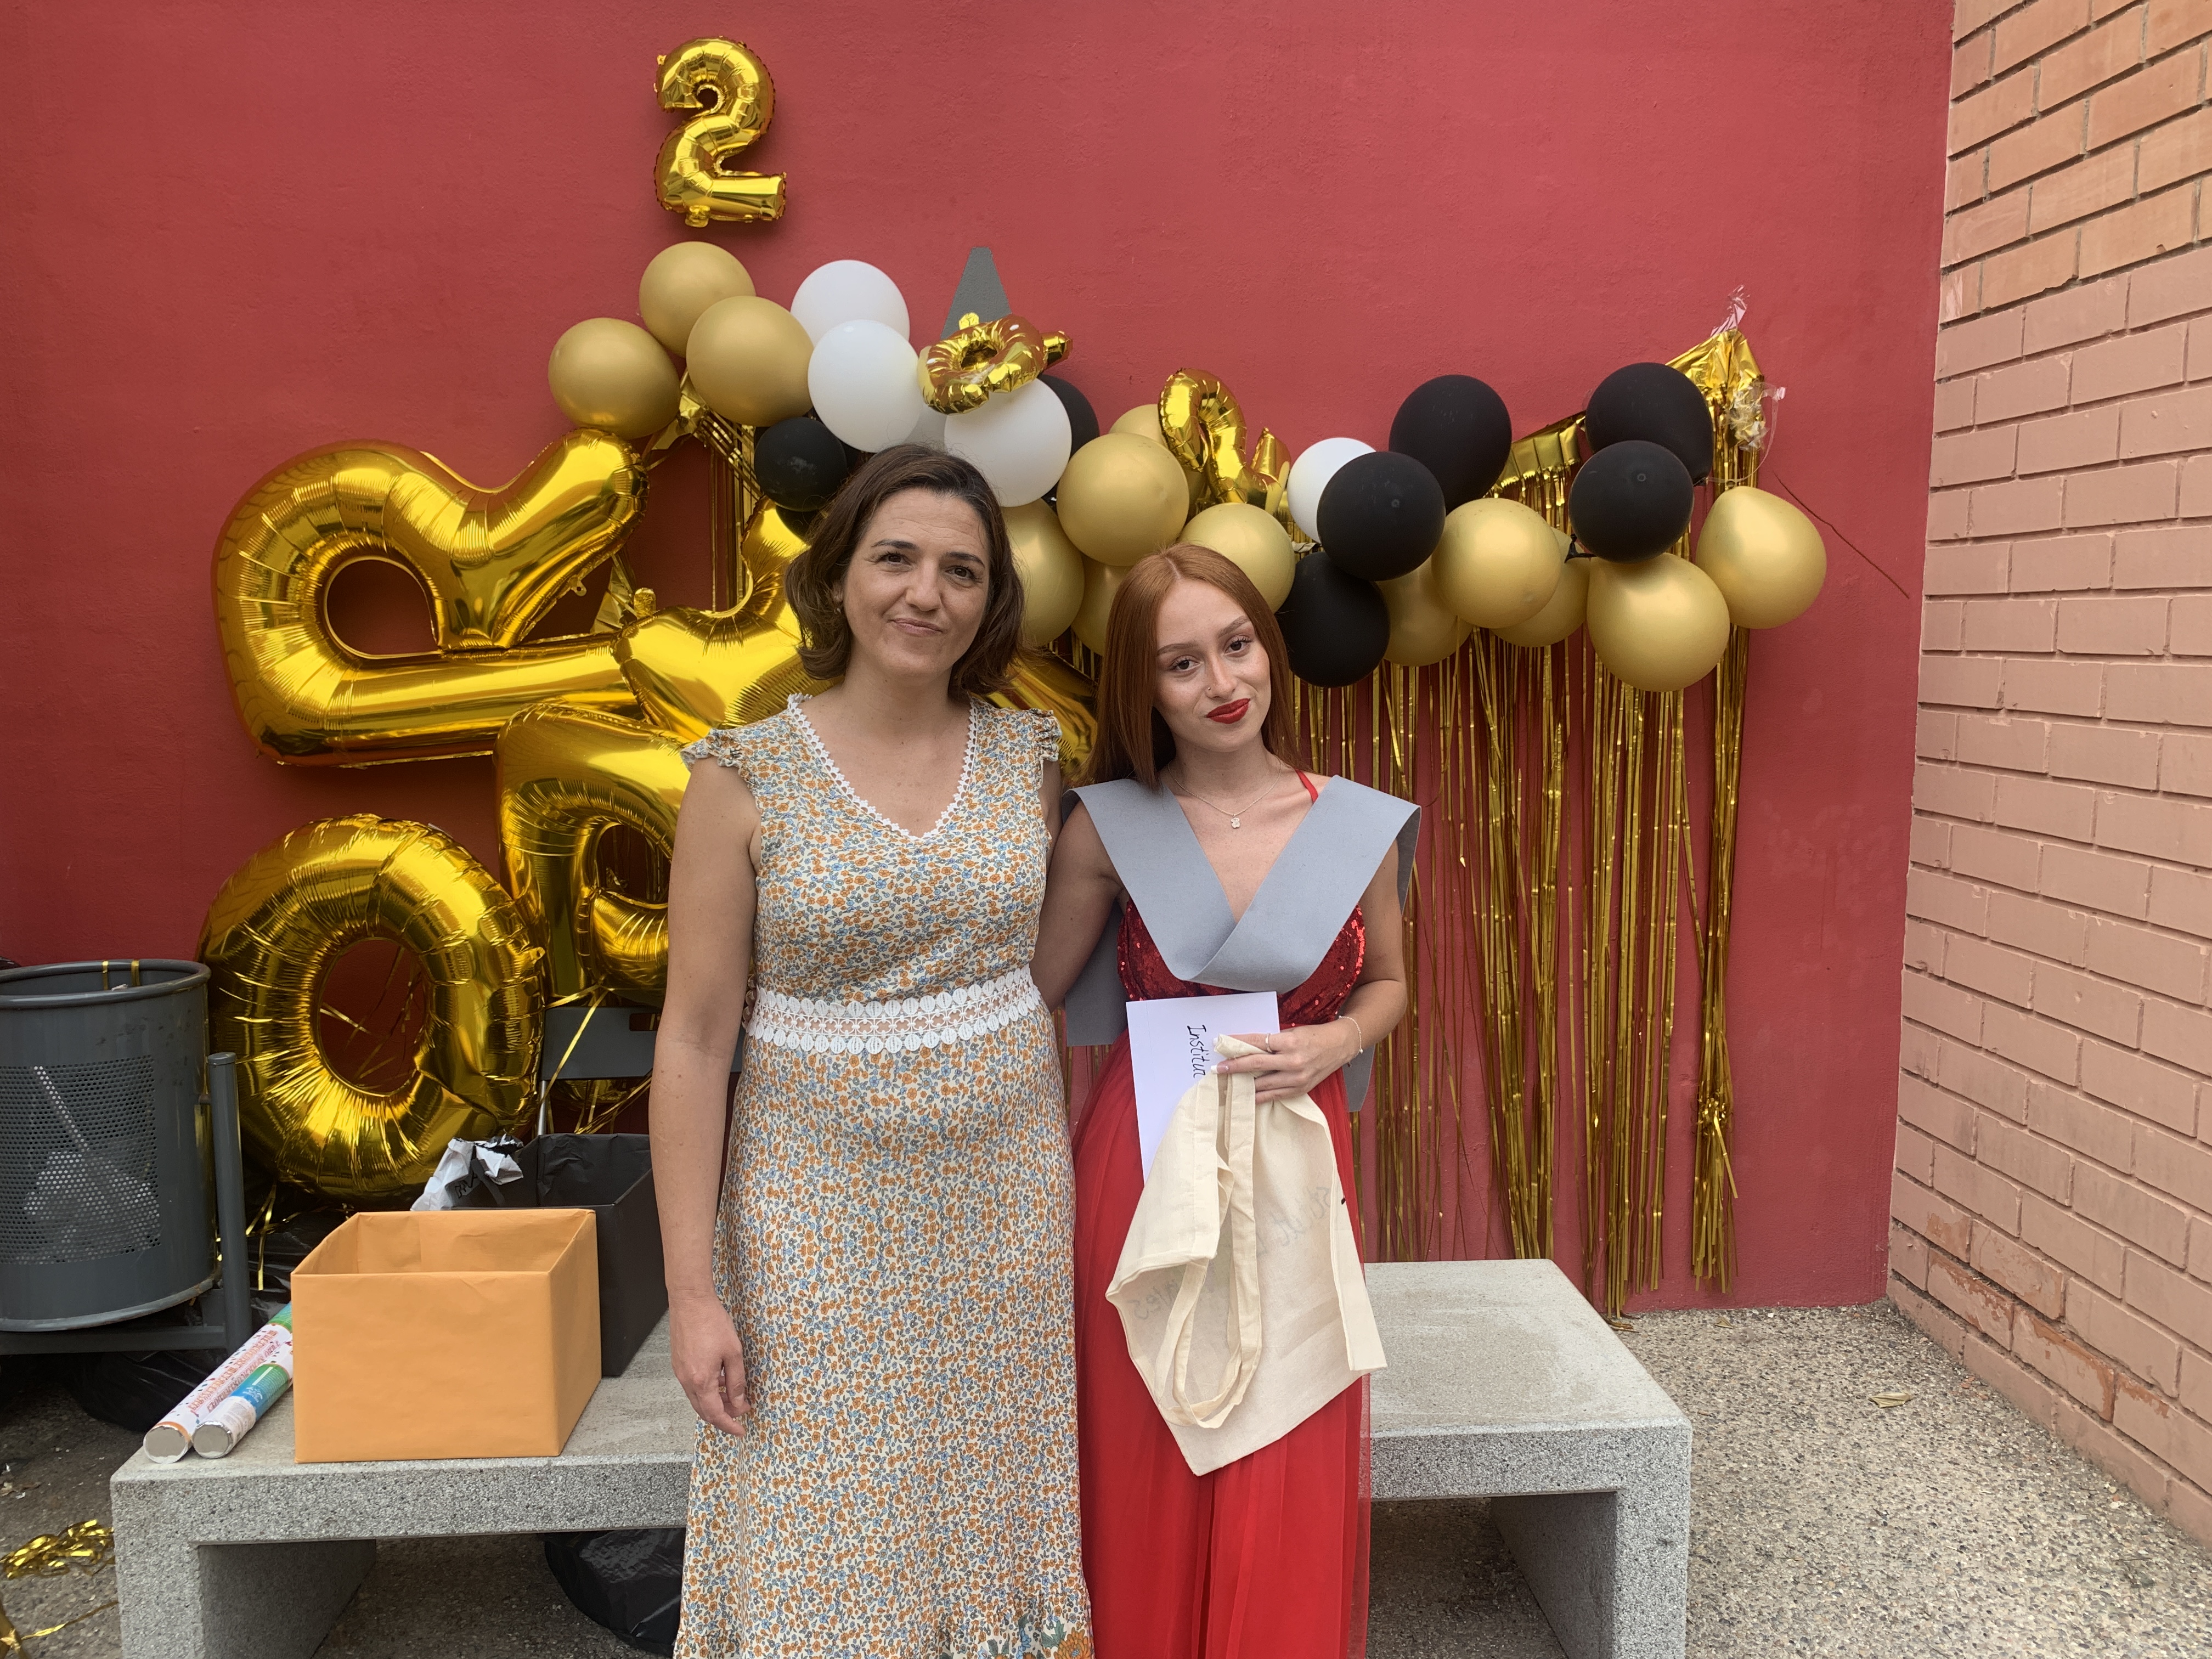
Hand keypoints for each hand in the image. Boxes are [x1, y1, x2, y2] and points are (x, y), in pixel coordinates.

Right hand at [669, 1291, 750, 1434]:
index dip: (729, 1425)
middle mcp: (686, 1380)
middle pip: (703, 1410)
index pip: (715, 1414)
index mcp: (700, 1380)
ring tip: (733, 1396)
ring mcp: (680, 1372)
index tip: (740, 1430)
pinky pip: (692, 1386)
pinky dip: (706, 1390)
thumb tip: (739, 1402)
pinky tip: (720, 1380)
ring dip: (714, 1402)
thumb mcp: (733, 1353)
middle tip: (741, 1411)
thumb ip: (736, 1381)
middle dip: (723, 1416)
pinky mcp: (678, 1363)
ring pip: (697, 1399)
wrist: (690, 1301)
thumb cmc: (711, 1322)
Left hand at [1215, 1020, 1360, 1103]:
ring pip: (1264, 1084)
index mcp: (1290, 1042)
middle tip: (1219, 1070)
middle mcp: (1293, 1061)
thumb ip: (1272, 1041)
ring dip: (1244, 1084)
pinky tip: (1248, 1096)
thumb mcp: (1292, 1033)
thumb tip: (1247, 1048)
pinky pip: (1275, 1095)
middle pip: (1256, 1064)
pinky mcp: (1300, 1089)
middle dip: (1235, 1067)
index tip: (1222, 1045)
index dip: (1238, 1044)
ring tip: (1229, 1084)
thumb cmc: (1314, 1036)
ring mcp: (1297, 1078)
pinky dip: (1260, 1096)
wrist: (1339, 1046)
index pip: (1257, 1042)